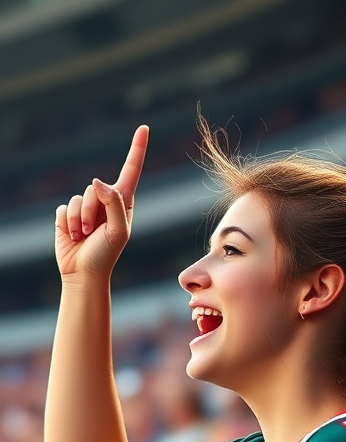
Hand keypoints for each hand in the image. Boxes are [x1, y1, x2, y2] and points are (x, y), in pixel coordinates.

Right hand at [55, 125, 148, 280]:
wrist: (83, 273)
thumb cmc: (106, 255)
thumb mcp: (118, 230)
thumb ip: (113, 203)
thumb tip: (97, 181)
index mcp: (123, 203)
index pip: (131, 171)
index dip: (136, 150)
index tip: (144, 129)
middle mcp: (104, 201)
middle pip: (96, 188)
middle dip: (92, 210)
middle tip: (93, 231)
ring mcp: (85, 206)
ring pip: (79, 197)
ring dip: (80, 219)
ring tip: (83, 235)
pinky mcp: (66, 213)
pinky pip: (64, 207)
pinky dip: (68, 222)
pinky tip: (72, 235)